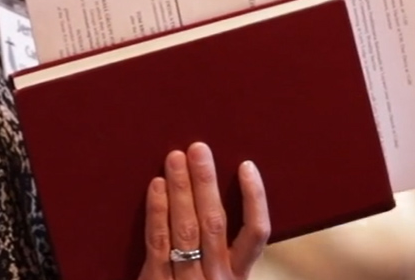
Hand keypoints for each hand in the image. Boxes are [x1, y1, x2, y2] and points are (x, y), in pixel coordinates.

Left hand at [139, 143, 269, 279]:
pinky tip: (157, 185)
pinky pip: (158, 241)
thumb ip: (222, 252)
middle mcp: (218, 278)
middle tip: (199, 148)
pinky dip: (157, 210)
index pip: (257, 233)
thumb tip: (214, 199)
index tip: (246, 165)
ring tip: (175, 158)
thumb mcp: (219, 279)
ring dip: (180, 189)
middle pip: (215, 223)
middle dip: (206, 183)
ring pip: (186, 229)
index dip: (254, 198)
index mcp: (238, 276)